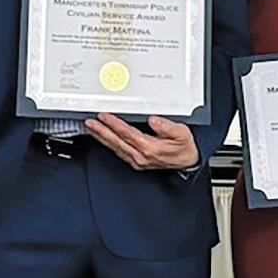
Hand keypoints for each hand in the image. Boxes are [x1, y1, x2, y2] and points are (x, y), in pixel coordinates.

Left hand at [85, 113, 199, 170]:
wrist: (187, 162)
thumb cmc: (184, 147)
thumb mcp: (181, 133)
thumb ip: (167, 126)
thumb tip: (153, 120)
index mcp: (150, 148)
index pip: (127, 133)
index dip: (114, 124)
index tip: (104, 116)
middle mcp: (141, 156)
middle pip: (116, 141)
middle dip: (101, 131)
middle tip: (90, 122)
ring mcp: (137, 160)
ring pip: (115, 147)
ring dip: (102, 137)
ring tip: (91, 128)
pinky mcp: (136, 162)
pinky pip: (118, 151)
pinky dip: (108, 143)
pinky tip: (103, 138)